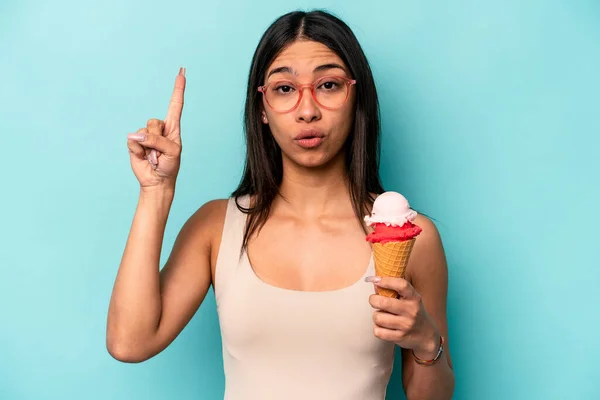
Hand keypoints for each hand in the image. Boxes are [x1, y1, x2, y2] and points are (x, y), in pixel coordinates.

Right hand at [127, 67, 185, 189]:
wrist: (157, 181)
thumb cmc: (169, 166)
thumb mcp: (172, 152)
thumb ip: (158, 140)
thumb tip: (137, 135)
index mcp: (173, 128)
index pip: (175, 105)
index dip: (178, 89)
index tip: (182, 72)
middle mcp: (159, 128)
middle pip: (154, 122)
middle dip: (157, 139)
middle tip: (161, 153)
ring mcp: (146, 135)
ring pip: (143, 131)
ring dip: (150, 148)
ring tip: (154, 157)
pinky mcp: (135, 142)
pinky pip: (133, 141)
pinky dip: (139, 151)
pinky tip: (144, 157)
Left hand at [366, 276, 440, 358]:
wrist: (426, 336)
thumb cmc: (413, 313)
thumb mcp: (410, 299)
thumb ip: (395, 291)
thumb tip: (374, 283)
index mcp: (414, 298)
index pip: (401, 285)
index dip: (386, 281)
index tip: (374, 280)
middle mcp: (411, 311)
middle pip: (383, 302)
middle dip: (373, 300)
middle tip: (374, 301)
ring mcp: (406, 325)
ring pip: (378, 317)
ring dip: (376, 316)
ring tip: (381, 315)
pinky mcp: (400, 337)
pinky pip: (378, 331)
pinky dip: (377, 329)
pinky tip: (383, 327)